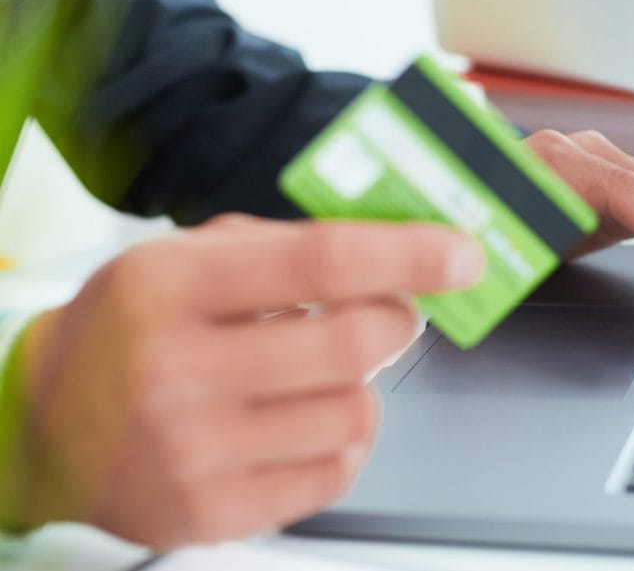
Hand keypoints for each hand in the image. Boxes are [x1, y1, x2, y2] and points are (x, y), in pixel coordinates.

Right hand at [14, 215, 483, 548]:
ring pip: (355, 412)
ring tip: (320, 371)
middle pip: (351, 343)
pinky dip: (343, 438)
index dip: (408, 255)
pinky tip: (306, 419)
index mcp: (169, 285)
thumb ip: (281, 247)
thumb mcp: (179, 259)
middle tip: (390, 312)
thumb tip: (393, 247)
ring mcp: (195, 451)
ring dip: (363, 384)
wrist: (47, 428)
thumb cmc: (129, 332)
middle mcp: (176, 370)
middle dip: (396, 321)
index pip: (320, 261)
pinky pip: (335, 471)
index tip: (461, 255)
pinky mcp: (215, 511)